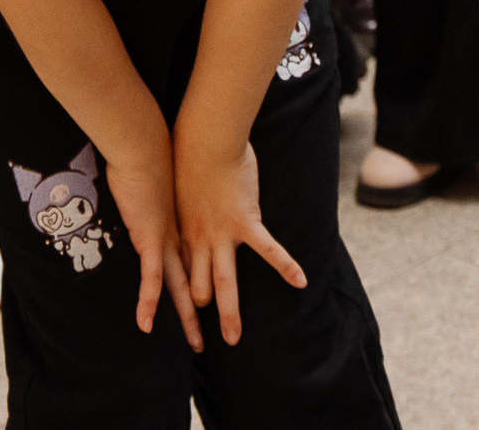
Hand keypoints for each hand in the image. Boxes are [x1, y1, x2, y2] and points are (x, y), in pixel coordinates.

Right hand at [105, 147, 204, 350]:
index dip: (208, 282)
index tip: (216, 301)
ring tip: (200, 346)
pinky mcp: (151, 238)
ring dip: (189, 319)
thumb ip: (168, 188)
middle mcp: (185, 237)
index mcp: (190, 224)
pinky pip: (151, 277)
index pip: (200, 261)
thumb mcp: (170, 173)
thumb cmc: (155, 151)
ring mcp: (171, 239)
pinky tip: (145, 326)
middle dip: (214, 310)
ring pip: (184, 287)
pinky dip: (147, 302)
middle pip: (200, 280)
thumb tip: (166, 187)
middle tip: (229, 336)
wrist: (146, 142)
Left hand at [176, 136, 306, 345]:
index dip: (181, 295)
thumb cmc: (189, 150)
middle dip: (200, 314)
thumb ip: (183, 197)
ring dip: (228, 312)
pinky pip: (267, 249)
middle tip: (202, 341)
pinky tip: (300, 282)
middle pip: (198, 286)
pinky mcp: (245, 221)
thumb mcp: (178, 182)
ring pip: (223, 282)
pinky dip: (285, 265)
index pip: (181, 272)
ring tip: (233, 339)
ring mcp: (222, 234)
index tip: (183, 314)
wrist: (203, 137)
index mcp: (183, 231)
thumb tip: (184, 194)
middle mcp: (199, 239)